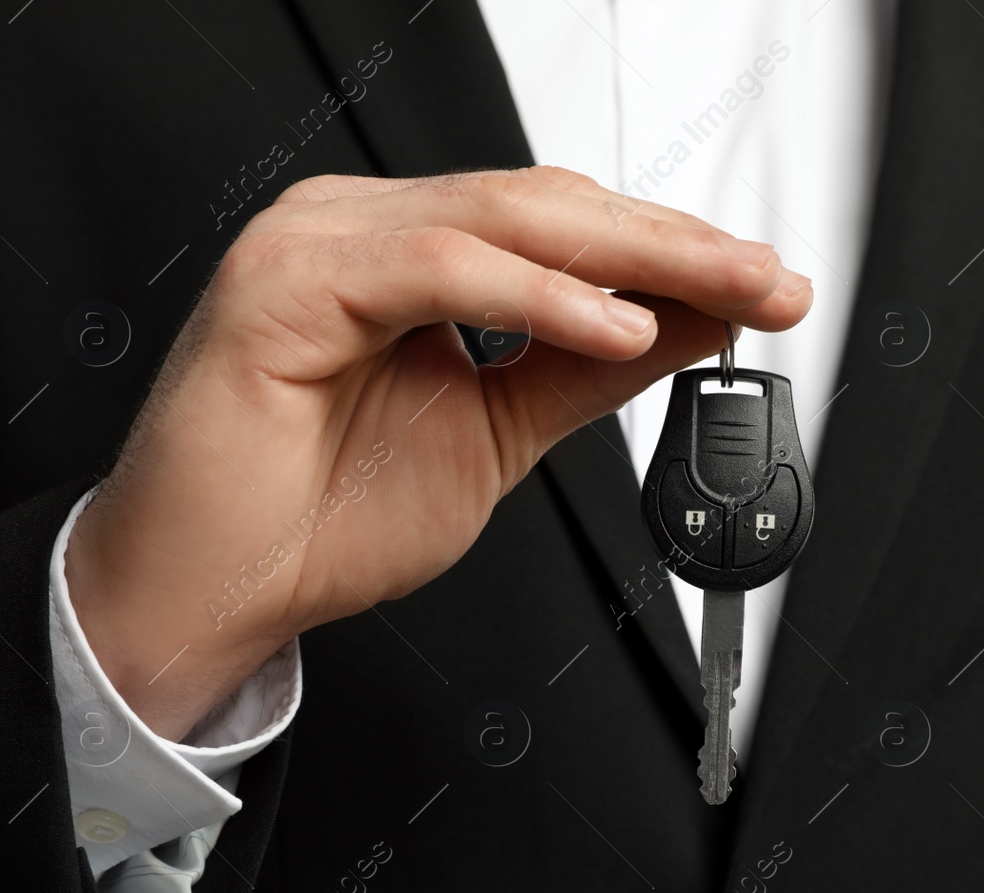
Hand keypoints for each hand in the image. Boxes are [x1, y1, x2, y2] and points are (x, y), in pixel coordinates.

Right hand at [64, 166, 811, 740]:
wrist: (211, 594)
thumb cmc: (319, 519)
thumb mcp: (495, 435)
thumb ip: (581, 372)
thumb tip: (683, 327)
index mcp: (408, 255)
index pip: (561, 226)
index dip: (670, 253)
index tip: (763, 289)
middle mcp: (364, 230)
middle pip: (550, 207)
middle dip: (676, 247)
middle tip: (772, 282)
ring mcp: (320, 243)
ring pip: (506, 219)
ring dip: (632, 258)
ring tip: (725, 295)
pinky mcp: (286, 284)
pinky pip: (440, 269)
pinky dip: (538, 297)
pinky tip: (615, 328)